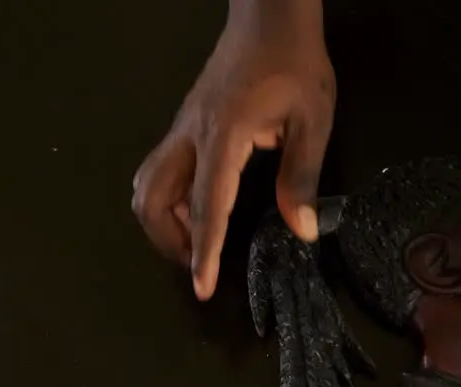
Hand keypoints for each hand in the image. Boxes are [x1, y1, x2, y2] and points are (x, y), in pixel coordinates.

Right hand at [132, 0, 332, 299]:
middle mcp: (190, 134)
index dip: (204, 250)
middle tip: (200, 264)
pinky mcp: (185, 126)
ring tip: (199, 243)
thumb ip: (302, 176)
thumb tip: (303, 230)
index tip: (201, 286)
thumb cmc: (296, 65)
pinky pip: (160, 171)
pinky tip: (200, 211)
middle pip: (151, 197)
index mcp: (224, 135)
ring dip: (163, 221)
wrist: (269, 19)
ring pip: (147, 184)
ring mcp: (181, 128)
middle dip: (168, 239)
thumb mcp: (313, 121)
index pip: (207, 204)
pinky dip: (170, 201)